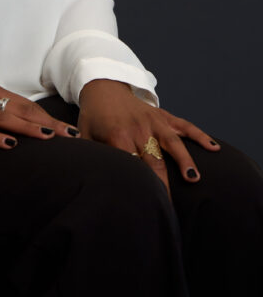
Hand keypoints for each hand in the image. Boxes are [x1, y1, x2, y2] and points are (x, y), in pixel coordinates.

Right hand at [0, 81, 81, 149]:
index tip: (71, 132)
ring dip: (29, 129)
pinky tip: (9, 146)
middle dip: (50, 124)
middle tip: (73, 138)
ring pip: (5, 119)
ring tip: (51, 139)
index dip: (50, 118)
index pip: (27, 106)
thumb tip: (21, 124)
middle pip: (23, 111)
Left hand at [78, 79, 220, 198]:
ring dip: (184, 161)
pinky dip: (199, 135)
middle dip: (162, 186)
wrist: (103, 86)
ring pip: (172, 143)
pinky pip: (184, 125)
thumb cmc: (93, 116)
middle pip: (154, 161)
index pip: (131, 166)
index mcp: (118, 135)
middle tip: (168, 210)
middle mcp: (138, 128)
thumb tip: (82, 179)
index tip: (145, 207)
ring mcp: (153, 121)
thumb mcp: (85, 135)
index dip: (139, 187)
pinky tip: (214, 148)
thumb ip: (87, 155)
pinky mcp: (163, 116)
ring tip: (194, 180)